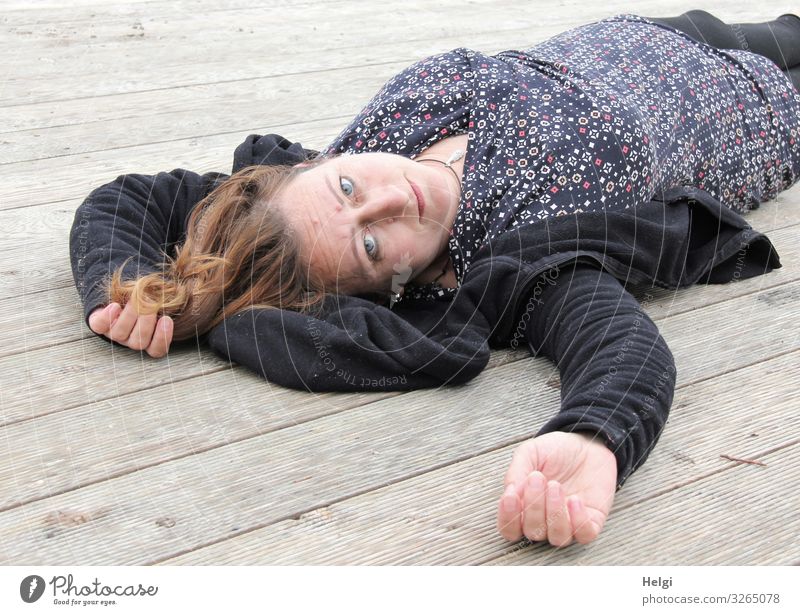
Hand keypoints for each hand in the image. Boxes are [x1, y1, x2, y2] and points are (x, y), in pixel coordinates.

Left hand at [88, 302, 172, 357]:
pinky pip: (99, 326)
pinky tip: (114, 306)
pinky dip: (106, 317)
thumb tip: (178, 299)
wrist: (120, 292)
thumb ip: (168, 305)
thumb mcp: (160, 302)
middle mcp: (130, 340)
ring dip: (129, 316)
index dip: (162, 338)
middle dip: (145, 323)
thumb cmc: (147, 298)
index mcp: (148, 341)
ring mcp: (114, 334)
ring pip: (120, 334)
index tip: (167, 319)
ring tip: (135, 300)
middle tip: (151, 304)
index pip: (157, 350)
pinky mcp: (98, 324)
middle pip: (138, 342)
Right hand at [496, 431, 616, 546]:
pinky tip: (575, 499)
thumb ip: (516, 471)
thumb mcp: (530, 453)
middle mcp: (545, 521)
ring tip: (555, 486)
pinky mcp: (591, 522)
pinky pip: (585, 535)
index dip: (508, 518)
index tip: (511, 496)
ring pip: (558, 537)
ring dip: (554, 513)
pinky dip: (579, 520)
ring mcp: (569, 524)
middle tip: (537, 478)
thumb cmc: (555, 451)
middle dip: (534, 506)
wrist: (586, 444)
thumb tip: (511, 491)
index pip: (510, 529)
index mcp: (525, 508)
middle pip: (533, 532)